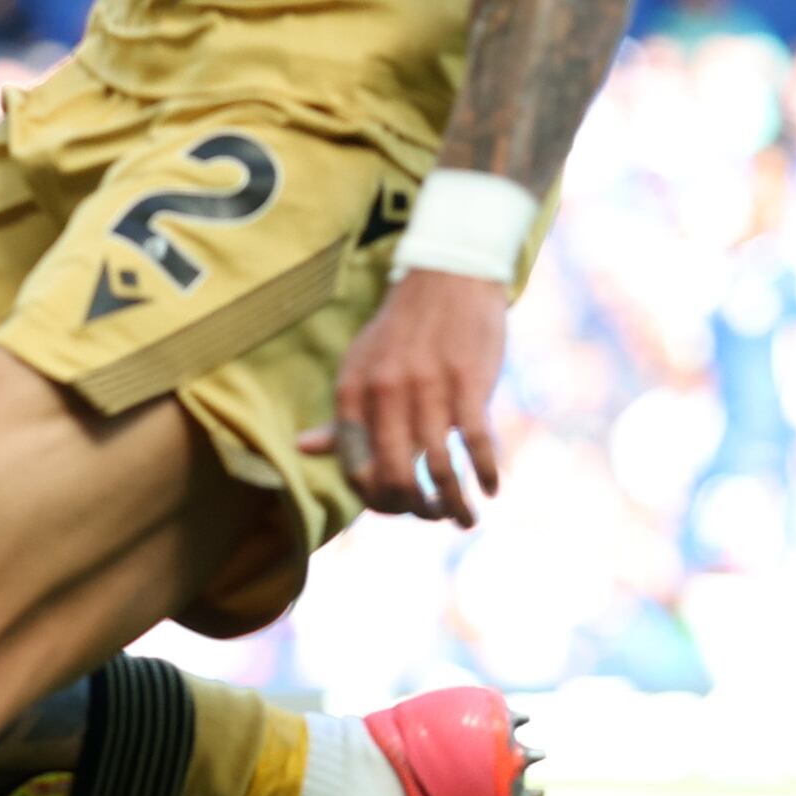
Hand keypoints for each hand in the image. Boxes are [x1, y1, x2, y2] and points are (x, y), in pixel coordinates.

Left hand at [312, 270, 511, 526]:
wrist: (447, 276)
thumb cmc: (403, 330)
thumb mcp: (360, 366)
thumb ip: (340, 414)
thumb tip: (303, 449)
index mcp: (353, 394)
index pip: (356, 469)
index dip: (378, 501)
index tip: (400, 508)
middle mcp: (385, 395)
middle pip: (395, 478)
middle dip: (416, 511)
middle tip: (434, 517)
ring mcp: (428, 389)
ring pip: (438, 470)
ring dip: (454, 505)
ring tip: (465, 519)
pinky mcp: (468, 383)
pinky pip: (475, 444)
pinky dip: (484, 474)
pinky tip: (492, 488)